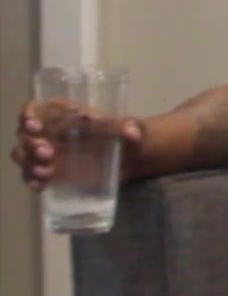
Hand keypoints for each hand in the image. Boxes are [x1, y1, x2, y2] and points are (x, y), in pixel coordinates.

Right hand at [11, 99, 145, 189]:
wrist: (134, 157)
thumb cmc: (128, 134)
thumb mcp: (131, 128)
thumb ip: (130, 127)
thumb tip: (132, 132)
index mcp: (65, 115)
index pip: (35, 110)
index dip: (28, 116)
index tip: (35, 127)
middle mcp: (52, 132)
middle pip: (25, 136)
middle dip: (30, 145)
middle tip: (48, 154)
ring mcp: (50, 152)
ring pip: (24, 156)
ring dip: (29, 164)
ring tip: (47, 172)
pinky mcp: (54, 171)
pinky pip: (33, 175)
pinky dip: (33, 179)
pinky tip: (41, 185)